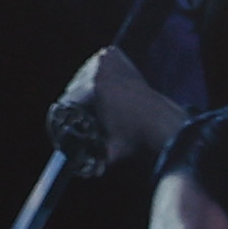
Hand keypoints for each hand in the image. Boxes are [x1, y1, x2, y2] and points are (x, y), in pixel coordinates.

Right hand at [41, 40, 189, 174]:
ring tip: (103, 102)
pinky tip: (106, 85)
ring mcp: (106, 60)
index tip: (76, 122)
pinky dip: (98, 72)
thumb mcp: (113, 150)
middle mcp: (98, 70)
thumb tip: (89, 173)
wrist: (160, 119)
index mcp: (93, 88)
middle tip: (93, 114)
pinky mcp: (113, 55)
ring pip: (83, 76)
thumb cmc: (136, 136)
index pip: (67, 100)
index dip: (70, 115)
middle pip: (74, 87)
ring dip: (87, 87)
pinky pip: (95, 64)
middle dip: (80, 102)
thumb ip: (97, 163)